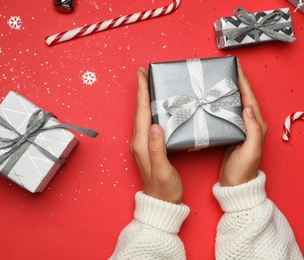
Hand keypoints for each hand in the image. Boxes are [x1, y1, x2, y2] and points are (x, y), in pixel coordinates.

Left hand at [130, 67, 182, 203]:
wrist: (161, 202)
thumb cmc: (164, 188)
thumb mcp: (162, 169)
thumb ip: (157, 148)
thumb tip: (156, 126)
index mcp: (142, 143)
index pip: (142, 112)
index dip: (142, 92)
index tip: (142, 74)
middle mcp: (138, 142)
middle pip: (139, 110)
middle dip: (141, 90)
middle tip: (144, 73)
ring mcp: (142, 144)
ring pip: (142, 115)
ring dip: (144, 98)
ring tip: (147, 84)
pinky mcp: (148, 147)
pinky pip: (147, 122)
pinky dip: (149, 110)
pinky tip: (154, 107)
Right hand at [219, 59, 266, 185]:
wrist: (235, 184)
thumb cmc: (243, 169)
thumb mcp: (250, 150)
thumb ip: (253, 129)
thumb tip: (247, 107)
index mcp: (257, 126)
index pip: (250, 98)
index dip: (244, 82)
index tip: (237, 68)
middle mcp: (251, 124)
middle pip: (244, 98)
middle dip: (237, 82)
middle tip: (227, 70)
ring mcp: (241, 128)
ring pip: (236, 104)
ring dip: (231, 91)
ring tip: (221, 80)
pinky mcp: (232, 133)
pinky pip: (229, 113)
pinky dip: (224, 103)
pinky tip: (216, 100)